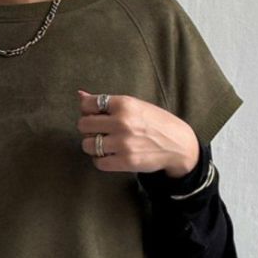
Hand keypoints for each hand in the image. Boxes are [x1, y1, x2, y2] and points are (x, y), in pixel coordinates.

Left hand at [75, 89, 198, 176]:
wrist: (177, 144)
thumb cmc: (154, 122)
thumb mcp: (135, 105)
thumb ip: (107, 102)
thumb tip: (80, 95)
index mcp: (124, 103)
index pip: (88, 105)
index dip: (87, 111)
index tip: (95, 116)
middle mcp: (122, 122)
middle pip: (84, 125)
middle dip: (88, 129)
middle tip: (98, 131)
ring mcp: (123, 143)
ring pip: (88, 145)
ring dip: (92, 146)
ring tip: (104, 145)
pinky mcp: (125, 161)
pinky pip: (98, 162)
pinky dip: (100, 160)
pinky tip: (109, 156)